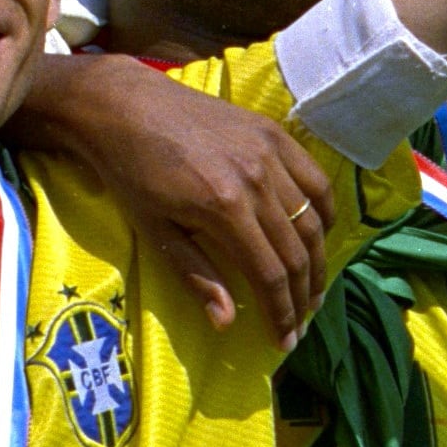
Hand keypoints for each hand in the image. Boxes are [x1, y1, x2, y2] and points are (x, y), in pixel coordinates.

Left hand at [19, 53, 330, 344]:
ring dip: (318, 261)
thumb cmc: (129, 171)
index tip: (285, 341)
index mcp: (224, 208)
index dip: (281, 313)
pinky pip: (315, 178)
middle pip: (297, 252)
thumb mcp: (153, 229)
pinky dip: (324, 211)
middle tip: (301, 322)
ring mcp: (269, 152)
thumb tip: (228, 323)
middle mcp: (257, 180)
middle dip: (302, 295)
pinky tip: (319, 234)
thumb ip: (195, 275)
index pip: (270, 275)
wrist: (121, 105)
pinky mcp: (272, 132)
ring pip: (313, 219)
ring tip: (311, 288)